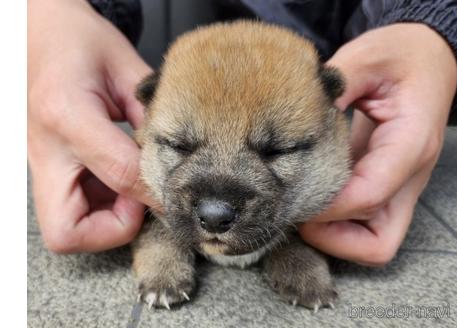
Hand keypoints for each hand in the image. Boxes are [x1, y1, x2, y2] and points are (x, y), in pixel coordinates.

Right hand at [28, 0, 152, 252]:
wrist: (36, 31)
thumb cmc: (77, 39)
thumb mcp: (124, 66)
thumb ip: (149, 112)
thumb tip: (176, 155)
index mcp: (68, 116)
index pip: (121, 174)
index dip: (156, 192)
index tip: (177, 192)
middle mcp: (47, 150)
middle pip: (68, 230)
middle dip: (113, 228)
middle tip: (139, 199)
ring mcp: (40, 162)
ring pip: (65, 227)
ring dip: (107, 218)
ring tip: (131, 184)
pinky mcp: (45, 166)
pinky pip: (69, 209)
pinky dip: (98, 206)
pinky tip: (117, 179)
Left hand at [299, 24, 456, 265]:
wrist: (428, 59)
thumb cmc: (402, 56)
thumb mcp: (368, 56)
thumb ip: (336, 83)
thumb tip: (300, 115)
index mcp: (408, 144)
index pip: (368, 196)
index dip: (325, 205)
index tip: (288, 194)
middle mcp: (409, 176)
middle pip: (378, 243)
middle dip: (330, 237)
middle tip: (295, 209)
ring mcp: (400, 186)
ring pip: (374, 242)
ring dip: (333, 235)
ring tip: (300, 205)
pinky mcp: (387, 185)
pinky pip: (366, 224)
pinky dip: (337, 222)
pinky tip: (312, 195)